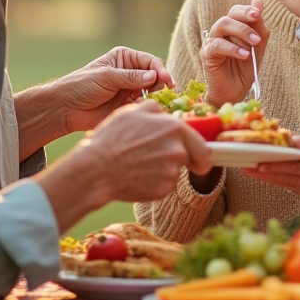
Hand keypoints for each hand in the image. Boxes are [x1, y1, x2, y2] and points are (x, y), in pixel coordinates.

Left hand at [58, 46, 173, 133]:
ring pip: (152, 93)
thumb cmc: (82, 85)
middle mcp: (130, 72)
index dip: (160, 70)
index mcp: (124, 58)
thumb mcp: (107, 77)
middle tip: (164, 94)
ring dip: (156, 98)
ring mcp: (130, 90)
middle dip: (161, 85)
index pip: (150, 61)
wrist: (66, 108)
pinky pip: (144, 106)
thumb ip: (130, 77)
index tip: (167, 81)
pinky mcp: (128, 106)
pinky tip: (146, 111)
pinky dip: (147, 108)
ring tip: (157, 104)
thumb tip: (154, 76)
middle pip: (155, 77)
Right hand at [70, 101, 213, 203]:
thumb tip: (165, 113)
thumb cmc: (112, 138)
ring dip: (165, 169)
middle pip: (197, 160)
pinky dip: (155, 182)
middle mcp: (178, 149)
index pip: (201, 142)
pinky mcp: (163, 189)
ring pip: (176, 171)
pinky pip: (165, 185)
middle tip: (176, 164)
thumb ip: (155, 110)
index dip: (201, 151)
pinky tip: (138, 176)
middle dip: (192, 163)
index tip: (199, 157)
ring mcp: (171, 171)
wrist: (97, 168)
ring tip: (142, 164)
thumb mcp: (132, 112)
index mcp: (174, 127)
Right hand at [200, 0, 267, 105]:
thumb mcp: (257, 47)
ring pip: (221, 25)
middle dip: (244, 18)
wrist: (235, 91)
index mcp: (232, 28)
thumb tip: (258, 0)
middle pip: (229, 16)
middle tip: (257, 23)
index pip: (236, 11)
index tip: (258, 14)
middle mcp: (220, 32)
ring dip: (241, 32)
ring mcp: (212, 42)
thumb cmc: (244, 69)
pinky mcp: (206, 54)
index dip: (246, 10)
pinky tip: (244, 54)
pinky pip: (217, 45)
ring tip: (254, 44)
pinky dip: (232, 48)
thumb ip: (259, 27)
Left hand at [243, 132, 299, 210]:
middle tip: (243, 164)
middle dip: (263, 171)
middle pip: (285, 178)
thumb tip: (293, 140)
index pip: (295, 168)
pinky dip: (273, 177)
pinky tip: (259, 170)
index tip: (259, 163)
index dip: (276, 166)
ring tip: (245, 166)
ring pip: (282, 183)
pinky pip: (286, 184)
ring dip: (263, 176)